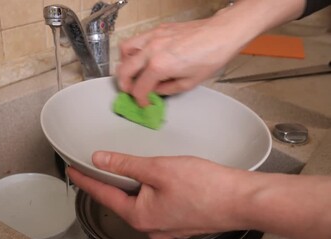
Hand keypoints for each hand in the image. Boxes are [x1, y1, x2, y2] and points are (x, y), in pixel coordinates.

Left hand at [68, 151, 249, 238]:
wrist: (240, 200)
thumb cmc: (205, 187)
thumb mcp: (158, 168)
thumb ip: (125, 165)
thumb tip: (101, 160)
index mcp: (140, 216)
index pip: (104, 195)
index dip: (86, 180)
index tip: (74, 171)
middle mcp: (151, 226)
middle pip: (122, 200)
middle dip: (111, 182)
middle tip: (99, 166)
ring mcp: (166, 227)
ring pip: (140, 202)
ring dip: (133, 186)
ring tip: (128, 170)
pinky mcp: (179, 222)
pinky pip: (155, 205)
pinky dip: (149, 191)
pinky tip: (155, 180)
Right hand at [117, 18, 241, 106]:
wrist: (221, 33)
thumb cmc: (211, 56)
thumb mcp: (189, 83)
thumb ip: (167, 89)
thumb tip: (156, 91)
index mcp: (159, 66)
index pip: (139, 88)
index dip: (140, 100)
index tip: (144, 103)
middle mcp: (151, 50)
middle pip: (124, 70)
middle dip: (124, 84)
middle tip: (130, 91)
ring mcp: (152, 37)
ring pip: (125, 50)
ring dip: (124, 63)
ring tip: (132, 71)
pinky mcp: (157, 29)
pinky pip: (136, 39)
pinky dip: (134, 50)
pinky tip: (143, 57)